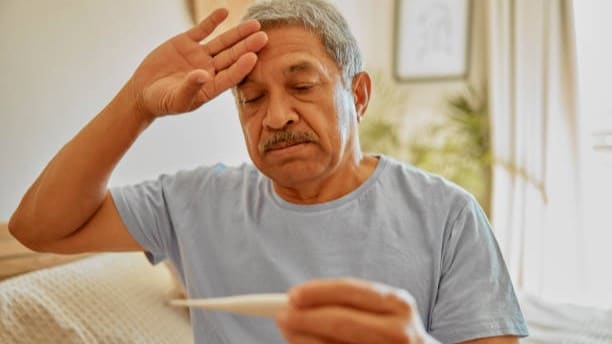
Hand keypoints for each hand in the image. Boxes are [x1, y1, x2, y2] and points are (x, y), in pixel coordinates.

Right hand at [126, 8, 267, 118]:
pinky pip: (202, 29)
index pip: (230, 76)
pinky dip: (212, 21)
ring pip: (222, 42)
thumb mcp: (176, 99)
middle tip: (264, 37)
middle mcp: (210, 70)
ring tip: (254, 24)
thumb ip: (191, 87)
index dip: (241, 67)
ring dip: (238, 33)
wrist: (143, 92)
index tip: (253, 58)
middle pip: (232, 56)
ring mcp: (200, 55)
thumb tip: (203, 75)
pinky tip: (224, 12)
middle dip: (247, 46)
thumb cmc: (162, 102)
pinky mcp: (187, 43)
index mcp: (211, 87)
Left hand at [276, 278, 437, 343]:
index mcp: (399, 304)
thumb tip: (297, 302)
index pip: (351, 291)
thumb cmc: (391, 332)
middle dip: (305, 318)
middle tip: (281, 316)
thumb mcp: (382, 310)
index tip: (292, 295)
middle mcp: (399, 331)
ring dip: (304, 340)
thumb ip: (348, 304)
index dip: (318, 291)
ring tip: (289, 331)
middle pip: (341, 321)